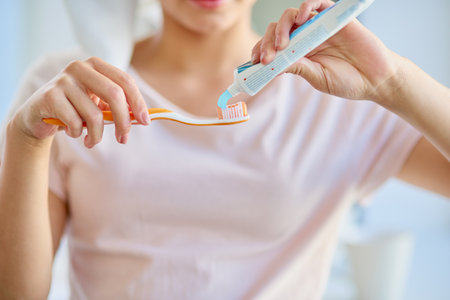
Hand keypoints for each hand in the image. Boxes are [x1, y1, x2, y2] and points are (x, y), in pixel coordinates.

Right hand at [12, 57, 149, 147]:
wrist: (37, 116)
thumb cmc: (75, 109)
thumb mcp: (98, 105)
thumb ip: (118, 107)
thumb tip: (142, 118)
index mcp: (96, 65)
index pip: (125, 81)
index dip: (138, 102)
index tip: (146, 122)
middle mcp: (80, 67)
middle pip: (114, 94)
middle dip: (123, 121)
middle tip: (124, 139)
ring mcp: (63, 80)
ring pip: (94, 115)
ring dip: (97, 135)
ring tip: (92, 141)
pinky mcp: (50, 96)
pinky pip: (75, 122)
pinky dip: (78, 134)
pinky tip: (73, 133)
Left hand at [251, 0, 398, 101]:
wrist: (376, 79)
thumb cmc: (347, 81)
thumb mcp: (316, 77)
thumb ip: (297, 67)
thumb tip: (271, 64)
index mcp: (298, 54)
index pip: (272, 46)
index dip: (260, 51)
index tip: (254, 62)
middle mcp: (305, 38)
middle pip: (277, 30)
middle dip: (267, 42)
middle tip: (267, 57)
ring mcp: (318, 27)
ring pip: (291, 16)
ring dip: (282, 27)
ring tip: (283, 44)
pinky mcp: (334, 18)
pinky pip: (317, 4)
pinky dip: (306, 7)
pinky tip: (301, 19)